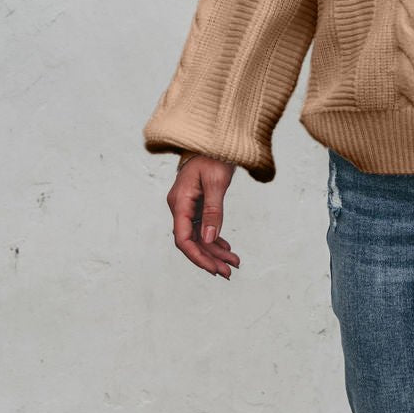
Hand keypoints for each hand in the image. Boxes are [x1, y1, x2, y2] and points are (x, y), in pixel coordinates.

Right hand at [167, 156, 240, 277]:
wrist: (213, 139)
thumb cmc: (213, 156)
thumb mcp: (216, 182)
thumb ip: (212, 211)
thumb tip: (211, 239)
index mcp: (179, 202)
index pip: (183, 238)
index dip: (198, 257)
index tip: (214, 269)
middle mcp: (180, 207)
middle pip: (192, 241)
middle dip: (210, 258)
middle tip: (229, 273)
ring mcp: (187, 206)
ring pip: (200, 236)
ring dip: (215, 251)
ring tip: (234, 263)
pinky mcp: (196, 204)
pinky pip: (204, 227)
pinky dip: (216, 239)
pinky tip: (227, 249)